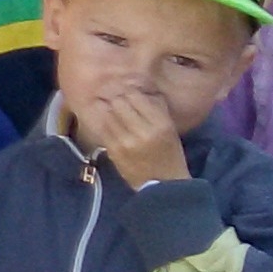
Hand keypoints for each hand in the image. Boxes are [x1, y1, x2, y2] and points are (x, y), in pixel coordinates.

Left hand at [68, 80, 190, 186]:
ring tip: (103, 101)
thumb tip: (141, 89)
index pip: (137, 97)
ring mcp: (125, 141)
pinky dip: (102, 120)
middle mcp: (142, 131)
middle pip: (119, 103)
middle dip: (115, 96)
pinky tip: (102, 117)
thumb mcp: (169, 129)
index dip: (128, 90)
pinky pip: (103, 129)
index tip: (124, 87)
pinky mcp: (114, 150)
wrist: (164, 184)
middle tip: (111, 93)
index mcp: (160, 124)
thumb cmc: (170, 154)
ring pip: (108, 114)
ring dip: (105, 106)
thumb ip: (156, 109)